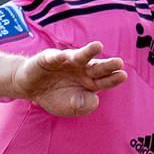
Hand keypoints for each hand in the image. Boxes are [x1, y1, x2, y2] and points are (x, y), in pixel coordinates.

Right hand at [12, 41, 126, 116]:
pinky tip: (63, 58)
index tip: (122, 75)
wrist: (31, 88)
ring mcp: (67, 62)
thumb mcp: (70, 107)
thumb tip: (95, 98)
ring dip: (88, 52)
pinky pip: (55, 57)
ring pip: (79, 56)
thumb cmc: (55, 97)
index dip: (112, 78)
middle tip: (119, 62)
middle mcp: (81, 69)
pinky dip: (59, 58)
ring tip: (98, 46)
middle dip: (107, 65)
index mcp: (88, 82)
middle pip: (96, 67)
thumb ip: (84, 106)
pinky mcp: (50, 58)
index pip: (103, 80)